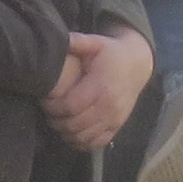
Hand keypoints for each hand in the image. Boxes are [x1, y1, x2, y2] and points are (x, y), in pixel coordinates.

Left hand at [43, 30, 152, 150]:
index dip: (53, 107)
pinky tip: (72, 132)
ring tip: (58, 121)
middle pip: (75, 124)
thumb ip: (77, 41)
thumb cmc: (111, 53)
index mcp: (101, 86)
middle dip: (56, 121)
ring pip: (84, 136)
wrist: (138, 65)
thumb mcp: (96, 43)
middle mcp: (109, 106)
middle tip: (48, 112)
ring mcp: (114, 119)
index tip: (44, 100)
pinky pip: (97, 143)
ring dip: (66, 133)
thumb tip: (59, 39)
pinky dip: (81, 142)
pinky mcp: (117, 126)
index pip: (70, 106)